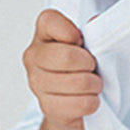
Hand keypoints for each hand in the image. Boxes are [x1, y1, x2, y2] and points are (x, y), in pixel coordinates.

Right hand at [22, 9, 101, 124]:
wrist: (73, 102)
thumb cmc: (81, 65)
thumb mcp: (88, 42)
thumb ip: (92, 30)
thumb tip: (96, 22)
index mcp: (43, 33)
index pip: (50, 21)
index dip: (72, 31)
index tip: (80, 41)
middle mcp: (33, 56)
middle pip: (67, 57)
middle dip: (90, 63)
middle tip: (93, 67)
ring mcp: (36, 83)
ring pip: (79, 83)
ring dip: (94, 84)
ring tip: (92, 84)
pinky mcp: (48, 107)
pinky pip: (81, 104)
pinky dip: (93, 102)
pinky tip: (88, 98)